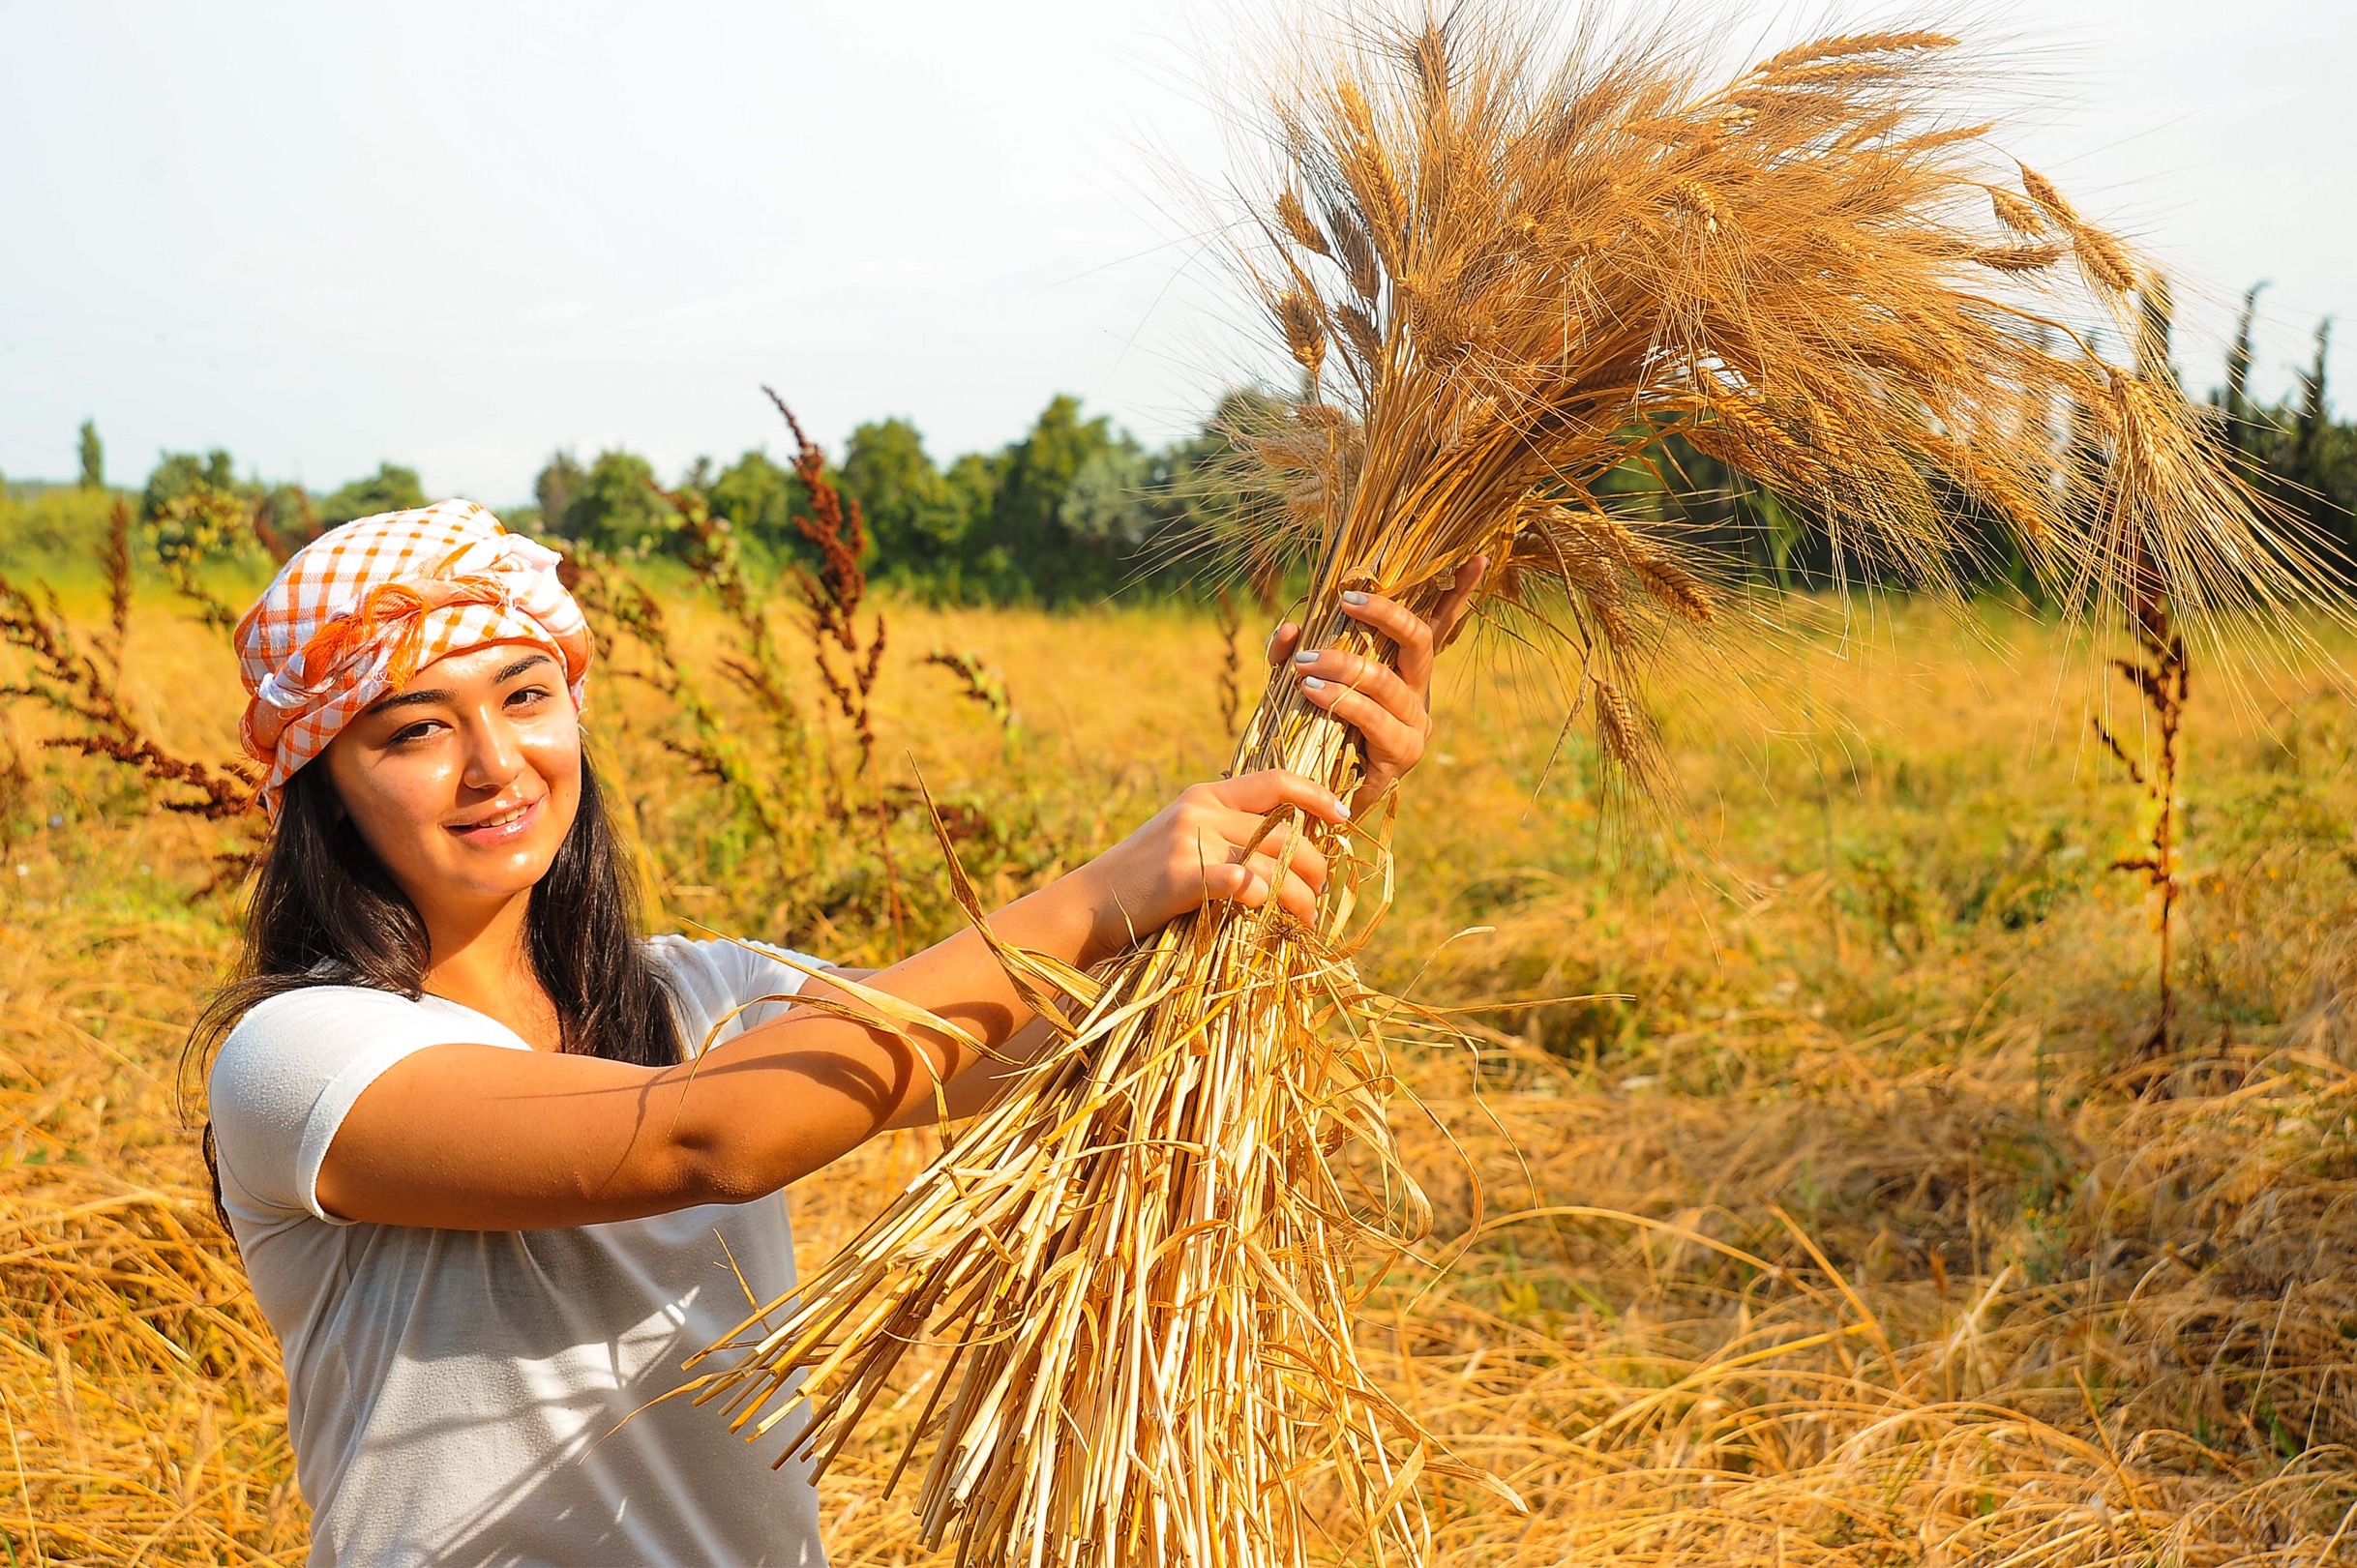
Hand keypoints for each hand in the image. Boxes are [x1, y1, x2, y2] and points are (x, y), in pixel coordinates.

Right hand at [1069, 769, 1350, 958]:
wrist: (1087, 905)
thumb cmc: (1140, 881)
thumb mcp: (1181, 838)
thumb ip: (1224, 832)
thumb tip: (1283, 848)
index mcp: (1204, 795)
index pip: (1275, 782)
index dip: (1316, 796)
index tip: (1344, 817)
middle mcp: (1200, 811)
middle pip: (1284, 833)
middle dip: (1314, 867)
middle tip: (1320, 895)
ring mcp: (1189, 841)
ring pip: (1271, 865)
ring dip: (1299, 897)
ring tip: (1306, 919)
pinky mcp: (1181, 876)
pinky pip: (1241, 883)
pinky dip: (1264, 900)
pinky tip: (1275, 917)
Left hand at [1266, 555, 1486, 810]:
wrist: (1312, 798)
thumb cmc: (1311, 732)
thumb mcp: (1297, 682)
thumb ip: (1291, 654)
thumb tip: (1290, 627)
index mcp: (1404, 669)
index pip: (1438, 625)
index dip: (1460, 592)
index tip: (1477, 556)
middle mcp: (1418, 692)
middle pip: (1418, 640)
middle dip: (1383, 614)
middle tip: (1344, 601)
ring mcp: (1415, 724)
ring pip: (1387, 680)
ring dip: (1342, 666)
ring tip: (1305, 664)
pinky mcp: (1402, 755)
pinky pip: (1374, 720)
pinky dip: (1342, 701)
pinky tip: (1314, 693)